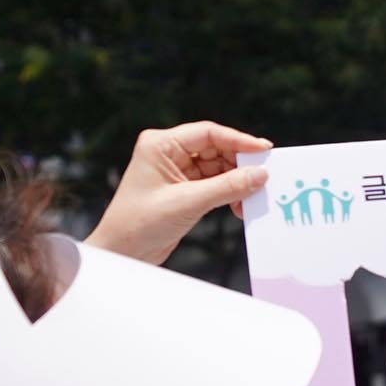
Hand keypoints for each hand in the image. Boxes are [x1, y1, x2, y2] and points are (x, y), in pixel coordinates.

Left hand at [91, 123, 272, 263]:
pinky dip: (229, 193)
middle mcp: (169, 154)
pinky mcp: (184, 191)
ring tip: (250, 198)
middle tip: (263, 177)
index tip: (263, 150)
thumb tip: (259, 175)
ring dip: (236, 182)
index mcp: (161, 145)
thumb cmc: (139, 223)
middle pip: (216, 149)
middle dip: (239, 164)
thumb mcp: (187, 203)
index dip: (238, 140)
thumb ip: (226, 187)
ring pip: (218, 168)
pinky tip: (238, 206)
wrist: (122, 252)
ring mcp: (177, 172)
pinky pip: (215, 185)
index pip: (208, 133)